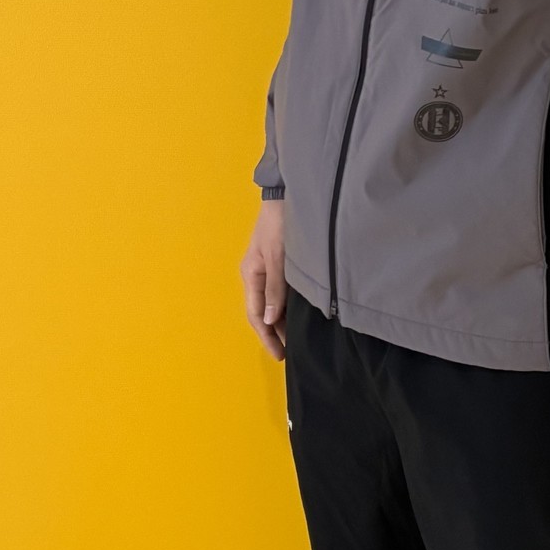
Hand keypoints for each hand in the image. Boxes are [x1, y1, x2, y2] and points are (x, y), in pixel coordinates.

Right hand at [239, 198, 288, 358]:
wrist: (285, 195)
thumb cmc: (279, 224)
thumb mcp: (278, 257)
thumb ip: (275, 288)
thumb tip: (269, 320)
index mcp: (251, 275)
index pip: (256, 315)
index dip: (267, 336)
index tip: (280, 354)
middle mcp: (256, 274)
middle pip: (263, 311)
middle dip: (274, 332)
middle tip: (290, 351)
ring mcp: (266, 268)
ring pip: (272, 302)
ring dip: (281, 319)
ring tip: (295, 337)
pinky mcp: (278, 262)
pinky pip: (279, 291)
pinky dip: (286, 305)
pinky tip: (298, 312)